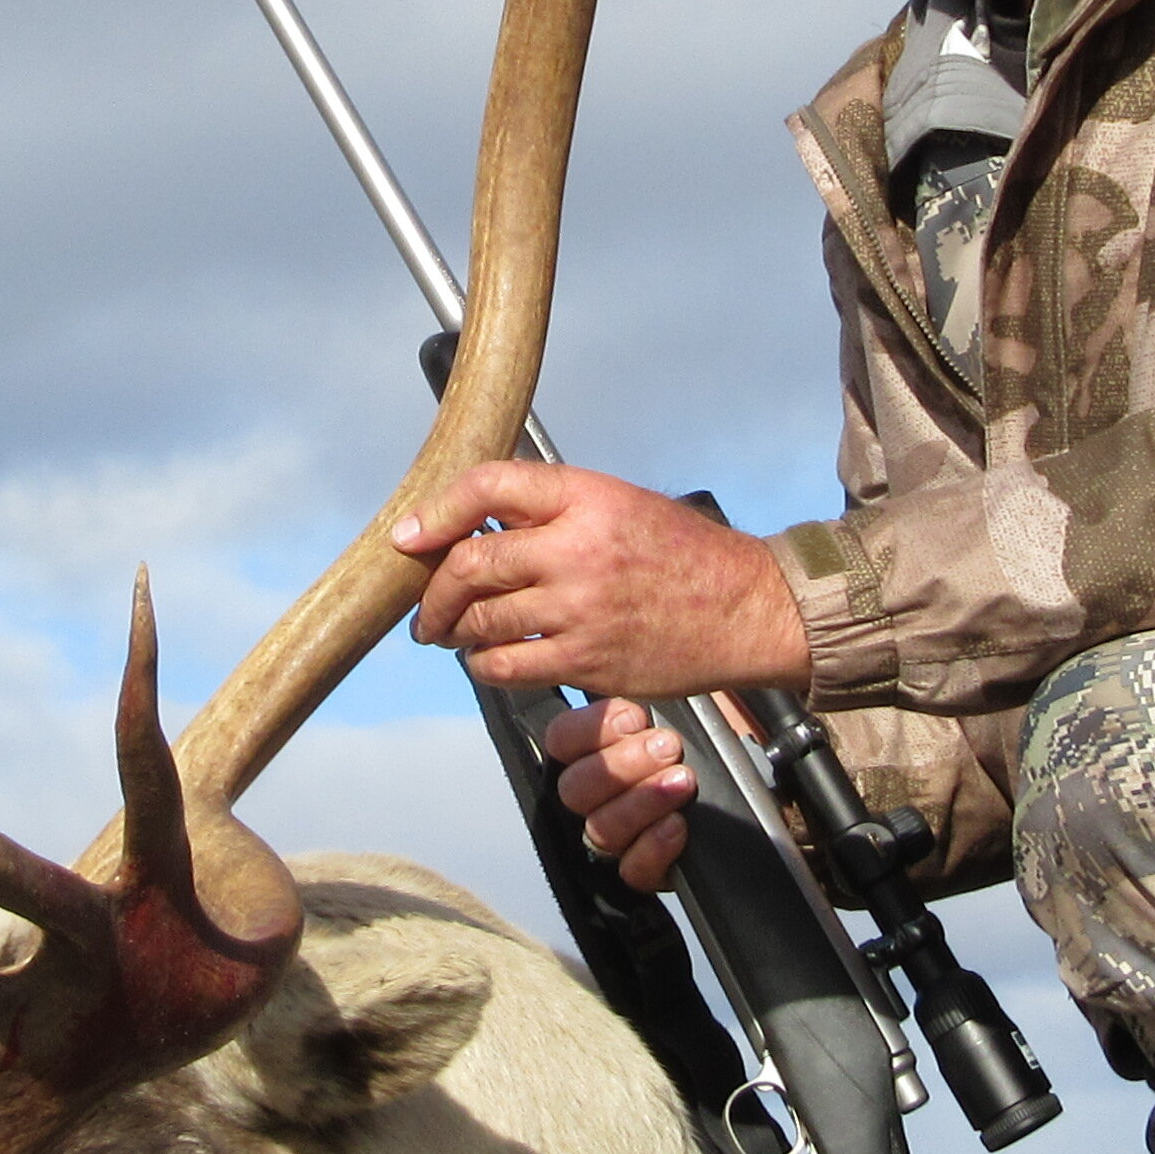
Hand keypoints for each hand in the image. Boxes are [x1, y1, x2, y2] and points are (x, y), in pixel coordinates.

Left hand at [389, 462, 810, 704]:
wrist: (745, 609)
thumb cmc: (682, 555)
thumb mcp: (620, 504)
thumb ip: (552, 511)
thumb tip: (472, 524)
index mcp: (586, 497)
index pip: (487, 487)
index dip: (436, 511)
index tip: (408, 536)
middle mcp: (578, 549)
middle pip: (470, 564)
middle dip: (432, 590)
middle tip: (425, 607)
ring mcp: (581, 610)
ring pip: (481, 622)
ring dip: (453, 631)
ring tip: (450, 634)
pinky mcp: (587, 661)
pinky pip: (508, 666)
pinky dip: (484, 665)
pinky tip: (487, 660)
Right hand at [541, 692, 697, 887]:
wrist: (758, 801)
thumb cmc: (715, 754)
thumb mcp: (684, 714)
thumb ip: (648, 707)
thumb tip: (633, 699)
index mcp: (600, 753)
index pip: (561, 740)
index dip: (589, 729)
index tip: (634, 719)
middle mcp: (600, 798)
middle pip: (575, 788)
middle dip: (623, 764)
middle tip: (668, 747)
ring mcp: (620, 838)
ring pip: (600, 828)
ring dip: (642, 800)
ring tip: (683, 781)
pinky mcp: (644, 871)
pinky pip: (630, 868)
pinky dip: (654, 845)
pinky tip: (679, 825)